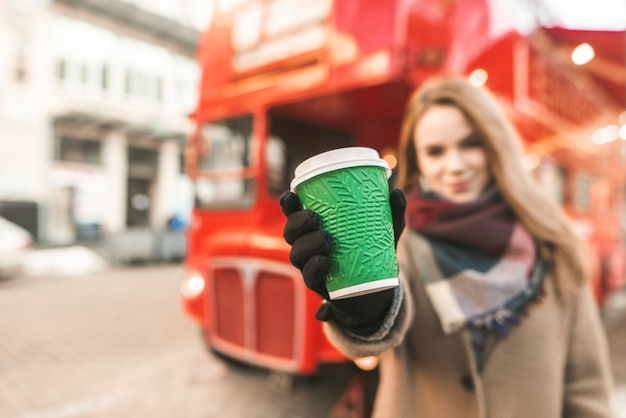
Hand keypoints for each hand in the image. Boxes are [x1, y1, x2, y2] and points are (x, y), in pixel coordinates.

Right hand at [279, 189, 405, 334]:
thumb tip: (397, 192)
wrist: (377, 290)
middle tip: (314, 217)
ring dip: (307, 245)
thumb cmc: (374, 251)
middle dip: (296, 223)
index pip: (294, 213)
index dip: (288, 204)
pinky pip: (309, 278)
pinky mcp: (320, 285)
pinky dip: (313, 269)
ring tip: (326, 240)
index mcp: (316, 227)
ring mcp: (312, 266)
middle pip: (290, 233)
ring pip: (296, 255)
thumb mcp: (386, 232)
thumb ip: (392, 213)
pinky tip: (323, 261)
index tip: (292, 195)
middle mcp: (308, 245)